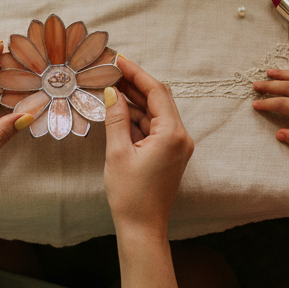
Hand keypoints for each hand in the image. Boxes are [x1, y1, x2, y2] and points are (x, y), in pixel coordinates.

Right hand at [103, 55, 192, 233]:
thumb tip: (111, 92)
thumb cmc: (130, 195)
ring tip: (108, 87)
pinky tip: (116, 110)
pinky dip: (136, 118)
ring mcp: (177, 145)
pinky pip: (153, 127)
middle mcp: (181, 136)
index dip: (136, 72)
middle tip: (110, 70)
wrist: (143, 228)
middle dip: (134, 84)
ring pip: (154, 112)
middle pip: (158, 99)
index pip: (156, 91)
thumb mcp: (117, 152)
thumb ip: (116, 118)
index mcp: (172, 134)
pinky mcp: (170, 153)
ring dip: (133, 101)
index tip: (118, 59)